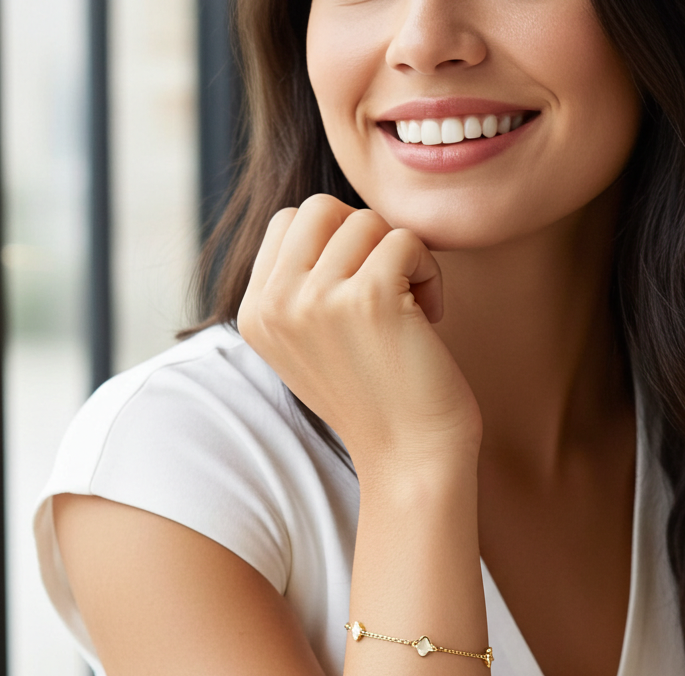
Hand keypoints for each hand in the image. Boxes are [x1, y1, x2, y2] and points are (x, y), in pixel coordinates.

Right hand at [238, 194, 481, 481]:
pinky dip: (429, 272)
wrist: (410, 457)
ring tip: (409, 309)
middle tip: (388, 290)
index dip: (338, 245)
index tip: (359, 298)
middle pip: (321, 208)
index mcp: (255, 313)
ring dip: (401, 258)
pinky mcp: (369, 298)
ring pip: (367, 221)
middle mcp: (275, 304)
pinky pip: (406, 240)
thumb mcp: (313, 342)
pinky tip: (428, 317)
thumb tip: (328, 217)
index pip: (289, 222)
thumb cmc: (378, 397)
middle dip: (366, 240)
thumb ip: (301, 285)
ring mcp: (317, 300)